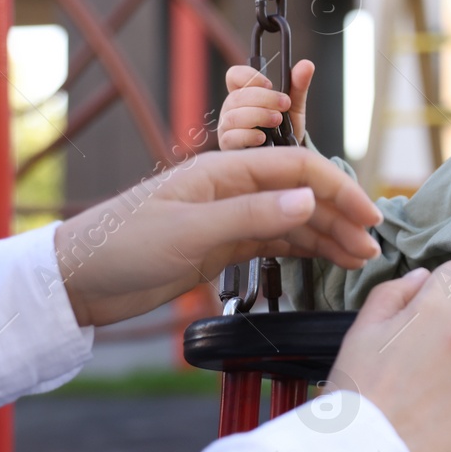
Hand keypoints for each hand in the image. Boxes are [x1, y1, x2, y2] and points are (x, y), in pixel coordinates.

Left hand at [53, 147, 381, 328]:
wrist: (78, 281)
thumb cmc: (122, 246)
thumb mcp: (190, 232)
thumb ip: (252, 215)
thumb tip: (310, 199)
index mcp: (224, 171)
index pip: (298, 170)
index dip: (338, 189)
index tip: (369, 216)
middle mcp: (232, 189)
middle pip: (301, 194)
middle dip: (340, 216)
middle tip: (373, 246)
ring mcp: (227, 217)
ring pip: (292, 220)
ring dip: (327, 236)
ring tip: (360, 258)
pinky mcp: (220, 246)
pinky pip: (274, 241)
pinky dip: (303, 250)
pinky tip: (326, 259)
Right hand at [219, 59, 313, 150]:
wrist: (286, 158)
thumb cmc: (284, 129)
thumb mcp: (294, 106)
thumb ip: (298, 86)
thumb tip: (307, 64)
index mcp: (244, 94)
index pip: (234, 75)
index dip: (249, 75)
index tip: (269, 84)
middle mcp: (231, 108)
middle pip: (236, 96)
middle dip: (263, 98)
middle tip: (284, 104)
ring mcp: (227, 127)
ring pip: (233, 116)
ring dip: (258, 116)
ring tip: (277, 120)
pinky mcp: (228, 146)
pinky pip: (231, 137)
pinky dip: (249, 135)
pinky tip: (263, 137)